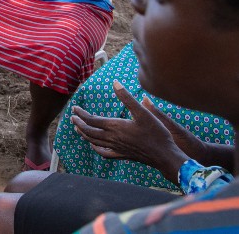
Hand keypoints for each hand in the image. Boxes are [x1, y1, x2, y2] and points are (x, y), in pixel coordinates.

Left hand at [71, 80, 188, 181]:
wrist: (165, 155)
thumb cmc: (156, 133)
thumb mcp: (143, 112)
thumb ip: (127, 97)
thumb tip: (115, 82)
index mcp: (115, 126)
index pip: (91, 119)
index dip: (81, 114)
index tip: (74, 108)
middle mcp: (112, 138)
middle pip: (89, 131)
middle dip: (79, 123)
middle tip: (73, 116)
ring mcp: (117, 148)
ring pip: (94, 142)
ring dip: (84, 134)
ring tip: (77, 128)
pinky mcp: (123, 155)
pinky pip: (104, 153)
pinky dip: (96, 148)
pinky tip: (94, 146)